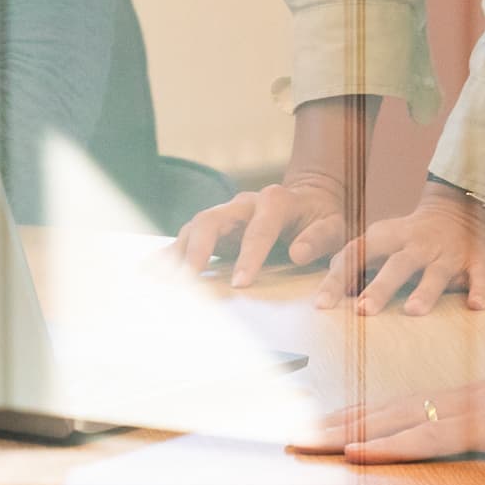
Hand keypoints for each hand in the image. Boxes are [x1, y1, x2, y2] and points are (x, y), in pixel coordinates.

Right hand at [173, 172, 355, 289]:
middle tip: (189, 280)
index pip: (260, 227)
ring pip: (194, 227)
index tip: (240, 283)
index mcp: (276, 201)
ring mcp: (225, 214)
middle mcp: (244, 203)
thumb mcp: (334, 226)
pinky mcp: (213, 229)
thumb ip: (319, 238)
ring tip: (160, 280)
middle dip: (198, 249)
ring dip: (177, 254)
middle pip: (213, 218)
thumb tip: (297, 253)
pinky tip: (150, 270)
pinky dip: (169, 254)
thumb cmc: (322, 219)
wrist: (308, 201)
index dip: (249, 255)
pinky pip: (187, 238)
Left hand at [294, 352, 484, 463]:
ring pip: (389, 421)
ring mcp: (467, 410)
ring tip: (300, 443)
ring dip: (340, 434)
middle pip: (380, 410)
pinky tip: (353, 453)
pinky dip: (385, 446)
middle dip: (331, 424)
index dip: (355, 416)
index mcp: (466, 399)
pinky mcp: (483, 428)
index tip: (319, 428)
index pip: (398, 408)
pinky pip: (423, 439)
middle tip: (287, 436)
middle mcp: (457, 398)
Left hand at [321, 182, 484, 314]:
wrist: (464, 209)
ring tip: (413, 311)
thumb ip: (356, 262)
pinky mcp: (479, 262)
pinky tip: (477, 306)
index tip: (322, 305)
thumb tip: (326, 292)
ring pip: (436, 272)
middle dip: (380, 287)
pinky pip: (480, 276)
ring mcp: (449, 254)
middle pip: (397, 265)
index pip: (358, 256)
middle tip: (363, 311)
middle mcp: (418, 245)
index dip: (339, 279)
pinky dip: (479, 290)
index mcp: (389, 239)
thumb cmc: (412, 238)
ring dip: (425, 291)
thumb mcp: (382, 240)